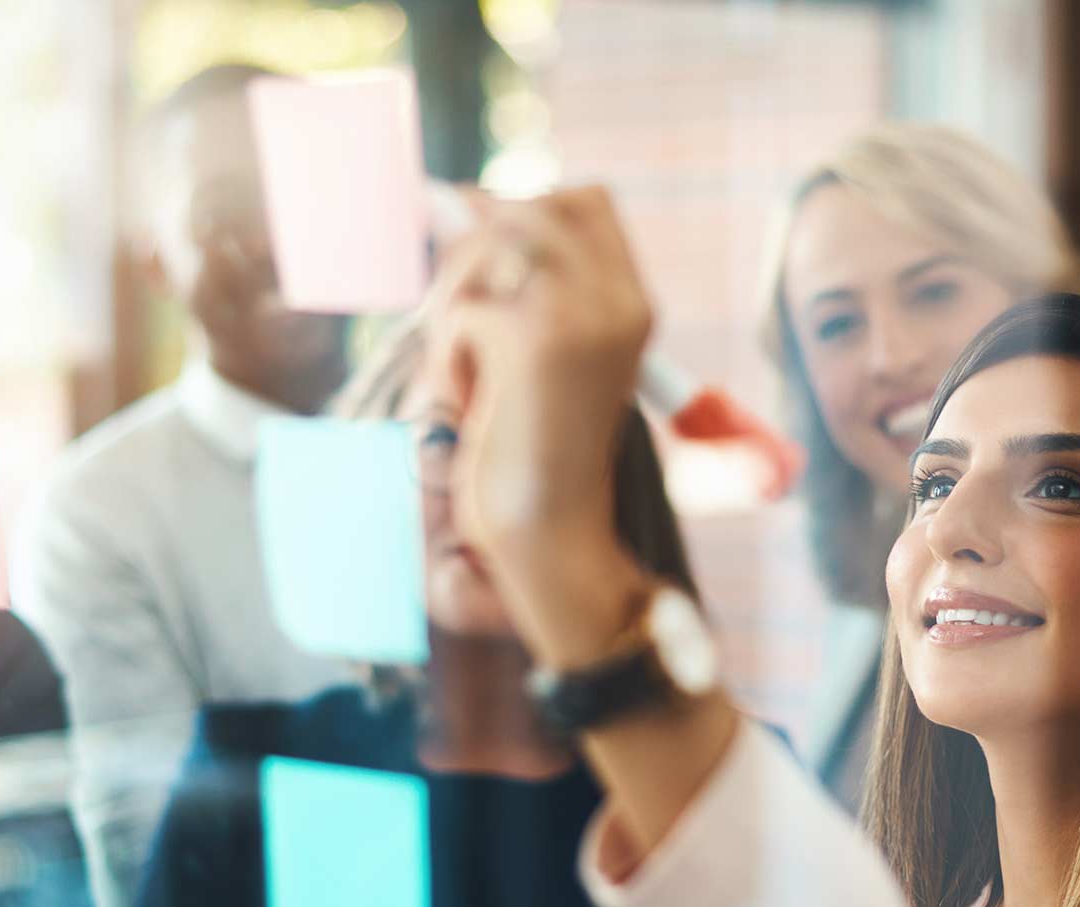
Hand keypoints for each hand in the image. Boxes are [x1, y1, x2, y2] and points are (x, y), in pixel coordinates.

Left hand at [425, 187, 656, 665]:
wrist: (550, 532)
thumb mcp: (540, 352)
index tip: (488, 268)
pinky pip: (460, 311)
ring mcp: (579, 314)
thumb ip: (519, 280)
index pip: (582, 200)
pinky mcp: (533, 339)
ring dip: (453, 309)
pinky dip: (447, 359)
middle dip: (473, 258)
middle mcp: (616, 299)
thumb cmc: (534, 450)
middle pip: (523, 210)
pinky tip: (471, 406)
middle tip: (466, 330)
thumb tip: (456, 199)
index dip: (523, 215)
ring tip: (468, 373)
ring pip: (483, 250)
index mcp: (632, 302)